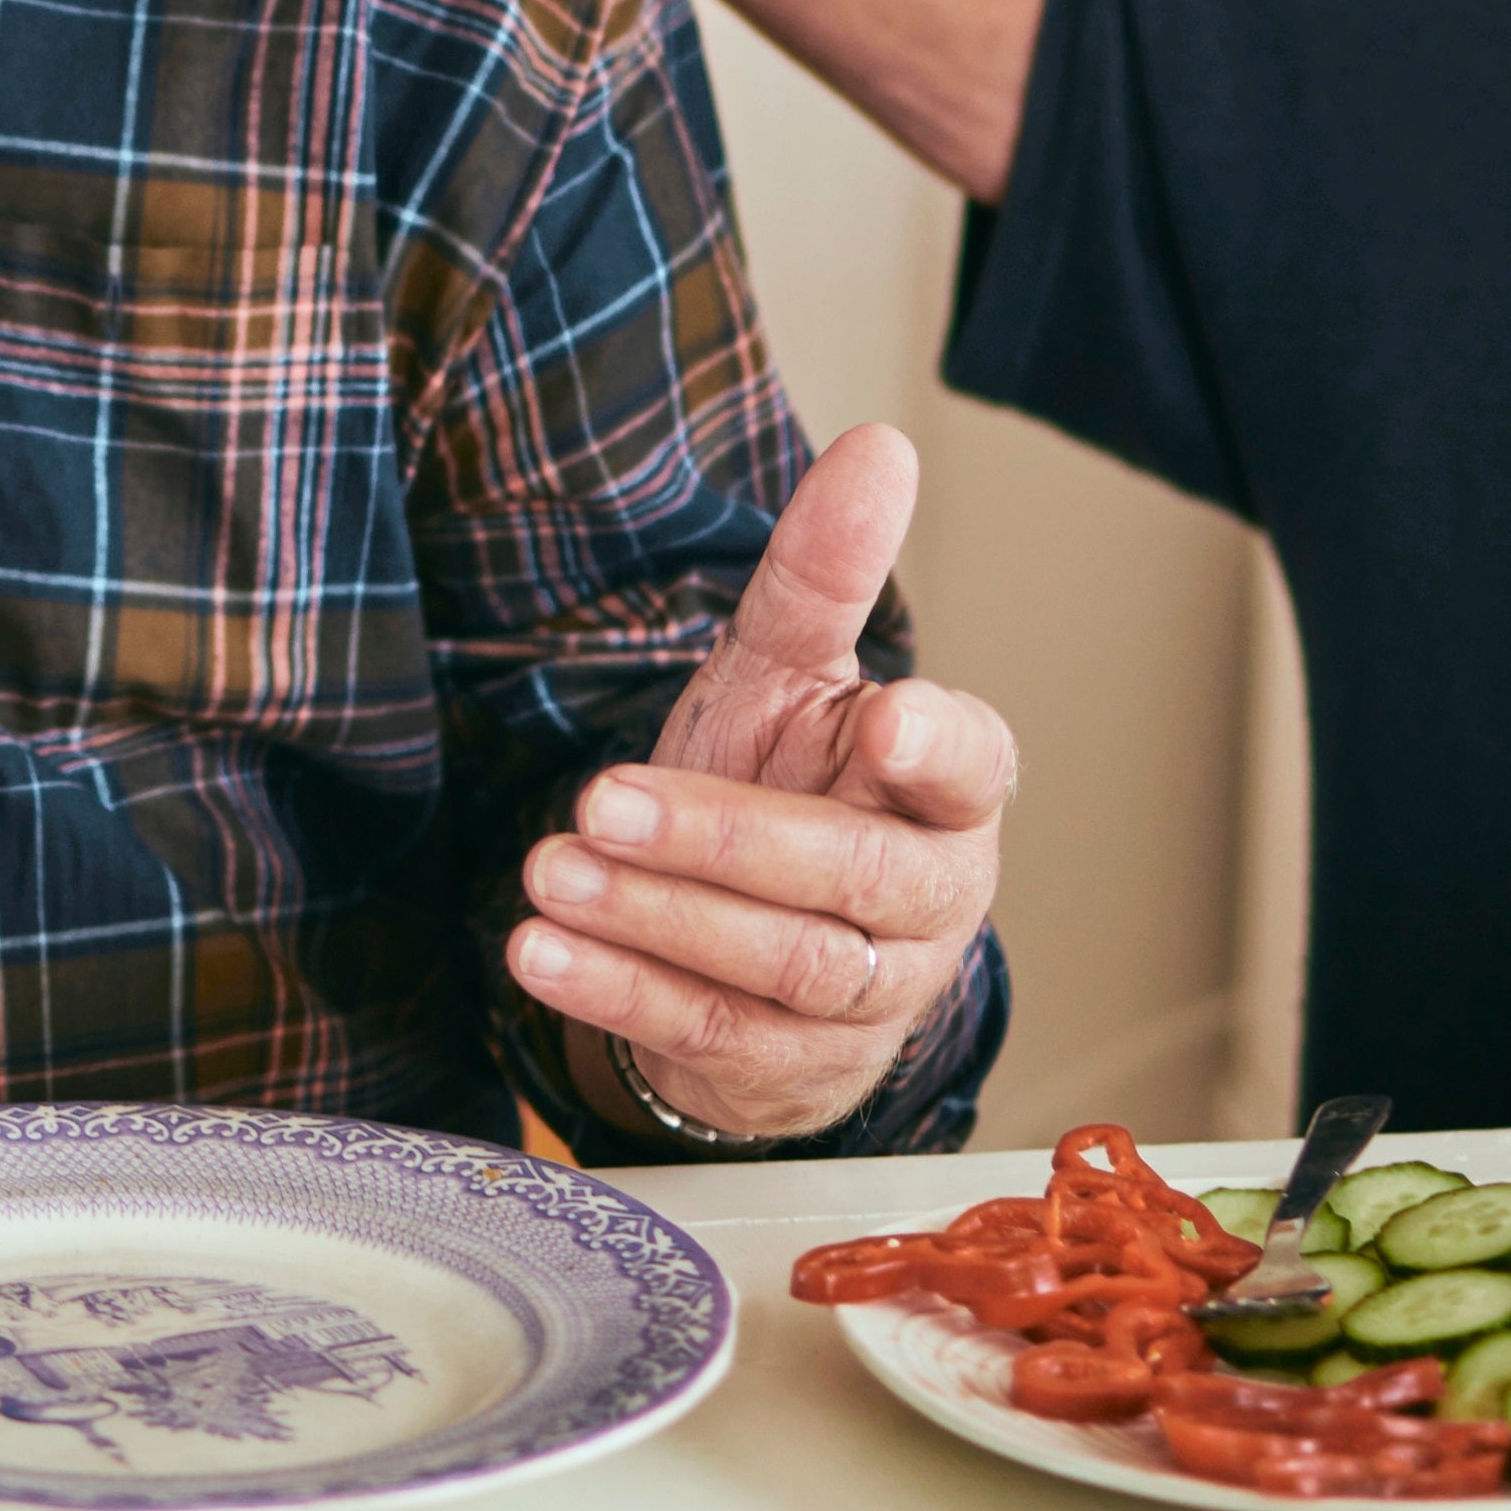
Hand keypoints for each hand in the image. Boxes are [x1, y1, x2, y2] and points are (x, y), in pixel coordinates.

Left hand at [506, 426, 1010, 1141]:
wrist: (752, 938)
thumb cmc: (791, 780)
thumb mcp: (791, 675)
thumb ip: (826, 573)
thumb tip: (878, 446)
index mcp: (951, 789)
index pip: (969, 764)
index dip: (935, 746)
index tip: (884, 711)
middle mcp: (933, 898)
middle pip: (848, 874)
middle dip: (721, 838)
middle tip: (601, 798)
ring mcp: (873, 994)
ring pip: (779, 962)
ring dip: (654, 917)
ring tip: (550, 871)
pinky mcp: (794, 1064)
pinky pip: (712, 1032)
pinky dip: (619, 994)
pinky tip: (540, 950)